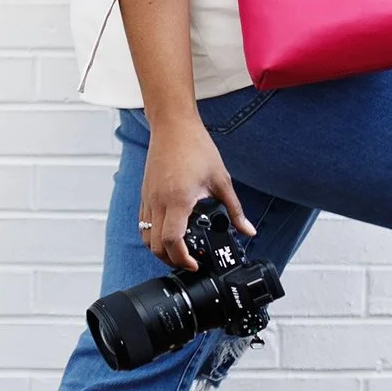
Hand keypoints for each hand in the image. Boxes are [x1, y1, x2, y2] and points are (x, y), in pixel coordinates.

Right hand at [140, 120, 253, 269]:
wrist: (173, 126)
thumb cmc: (195, 147)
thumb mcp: (222, 180)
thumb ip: (235, 210)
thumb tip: (247, 230)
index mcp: (178, 199)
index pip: (172, 240)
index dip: (182, 259)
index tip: (195, 264)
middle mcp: (158, 202)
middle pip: (155, 245)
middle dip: (171, 260)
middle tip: (190, 261)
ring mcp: (148, 198)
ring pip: (146, 236)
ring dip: (160, 249)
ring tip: (179, 250)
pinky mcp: (145, 194)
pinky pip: (143, 223)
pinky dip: (154, 234)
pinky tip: (170, 231)